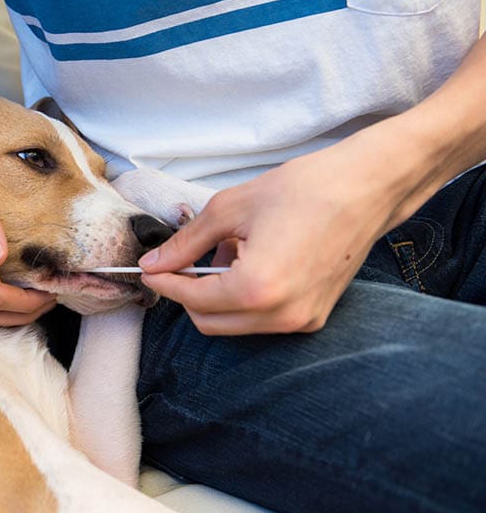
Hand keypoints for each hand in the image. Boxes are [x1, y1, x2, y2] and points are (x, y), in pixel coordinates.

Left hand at [138, 142, 407, 334]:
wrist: (366, 187)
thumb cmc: (302, 189)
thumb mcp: (229, 208)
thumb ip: (185, 243)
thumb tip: (154, 263)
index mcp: (256, 289)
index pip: (192, 299)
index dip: (164, 282)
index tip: (147, 269)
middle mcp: (281, 315)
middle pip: (209, 322)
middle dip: (187, 294)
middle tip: (179, 261)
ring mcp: (301, 321)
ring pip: (235, 324)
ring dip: (216, 297)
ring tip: (224, 253)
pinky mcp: (314, 317)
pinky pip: (262, 320)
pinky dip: (243, 299)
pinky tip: (249, 262)